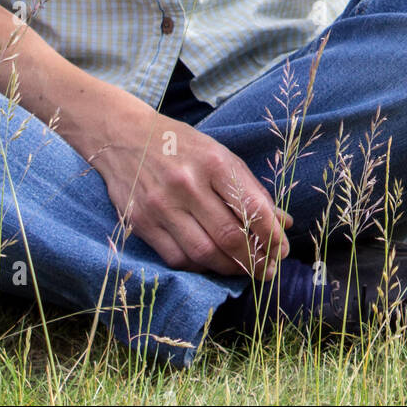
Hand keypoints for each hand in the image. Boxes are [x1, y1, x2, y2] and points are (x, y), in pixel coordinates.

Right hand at [89, 97, 291, 279]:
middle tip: (268, 270)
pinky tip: (211, 263)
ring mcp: (162, 205)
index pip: (251, 208)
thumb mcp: (220, 154)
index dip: (272, 235)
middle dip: (255, 260)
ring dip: (229, 269)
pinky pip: (177, 258)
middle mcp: (187, 184)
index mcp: (214, 162)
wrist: (123, 136)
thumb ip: (251, 189)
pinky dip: (199, 267)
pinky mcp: (141, 223)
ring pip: (203, 253)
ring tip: (244, 270)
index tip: (282, 250)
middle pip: (229, 236)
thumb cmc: (180, 145)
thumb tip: (283, 223)